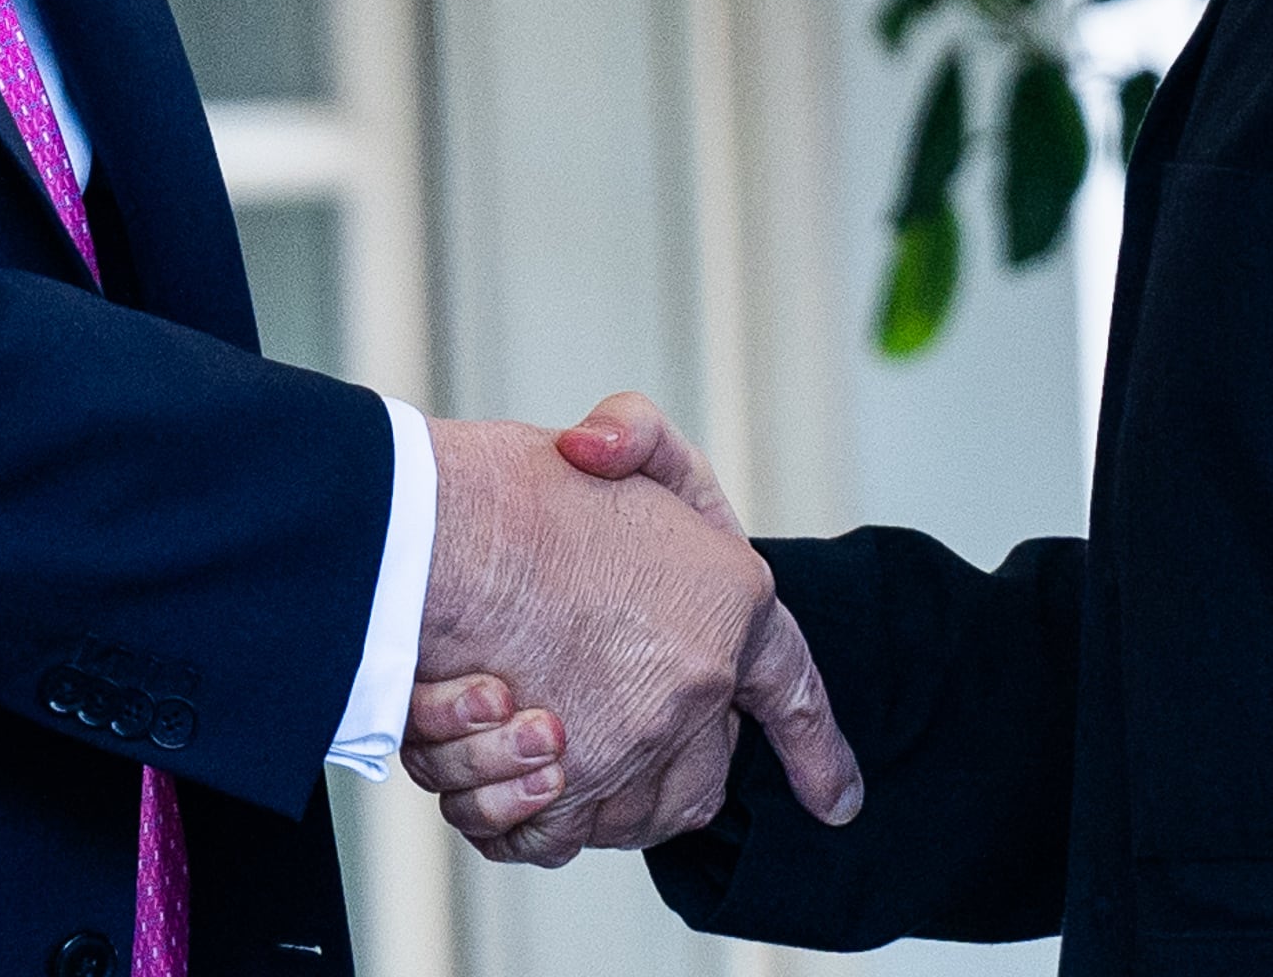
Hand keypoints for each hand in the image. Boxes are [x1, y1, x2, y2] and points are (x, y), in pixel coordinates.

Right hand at [404, 397, 859, 863]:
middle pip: (695, 778)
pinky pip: (551, 839)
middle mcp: (698, 684)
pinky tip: (487, 754)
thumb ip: (633, 435)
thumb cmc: (512, 488)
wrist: (436, 532)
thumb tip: (600, 453)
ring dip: (569, 789)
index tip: (836, 801)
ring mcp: (636, 741)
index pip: (792, 688)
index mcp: (734, 600)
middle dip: (655, 768)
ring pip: (621, 815)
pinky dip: (512, 813)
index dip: (817, 751)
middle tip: (584, 721)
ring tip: (517, 719)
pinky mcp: (567, 788)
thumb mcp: (608, 434)